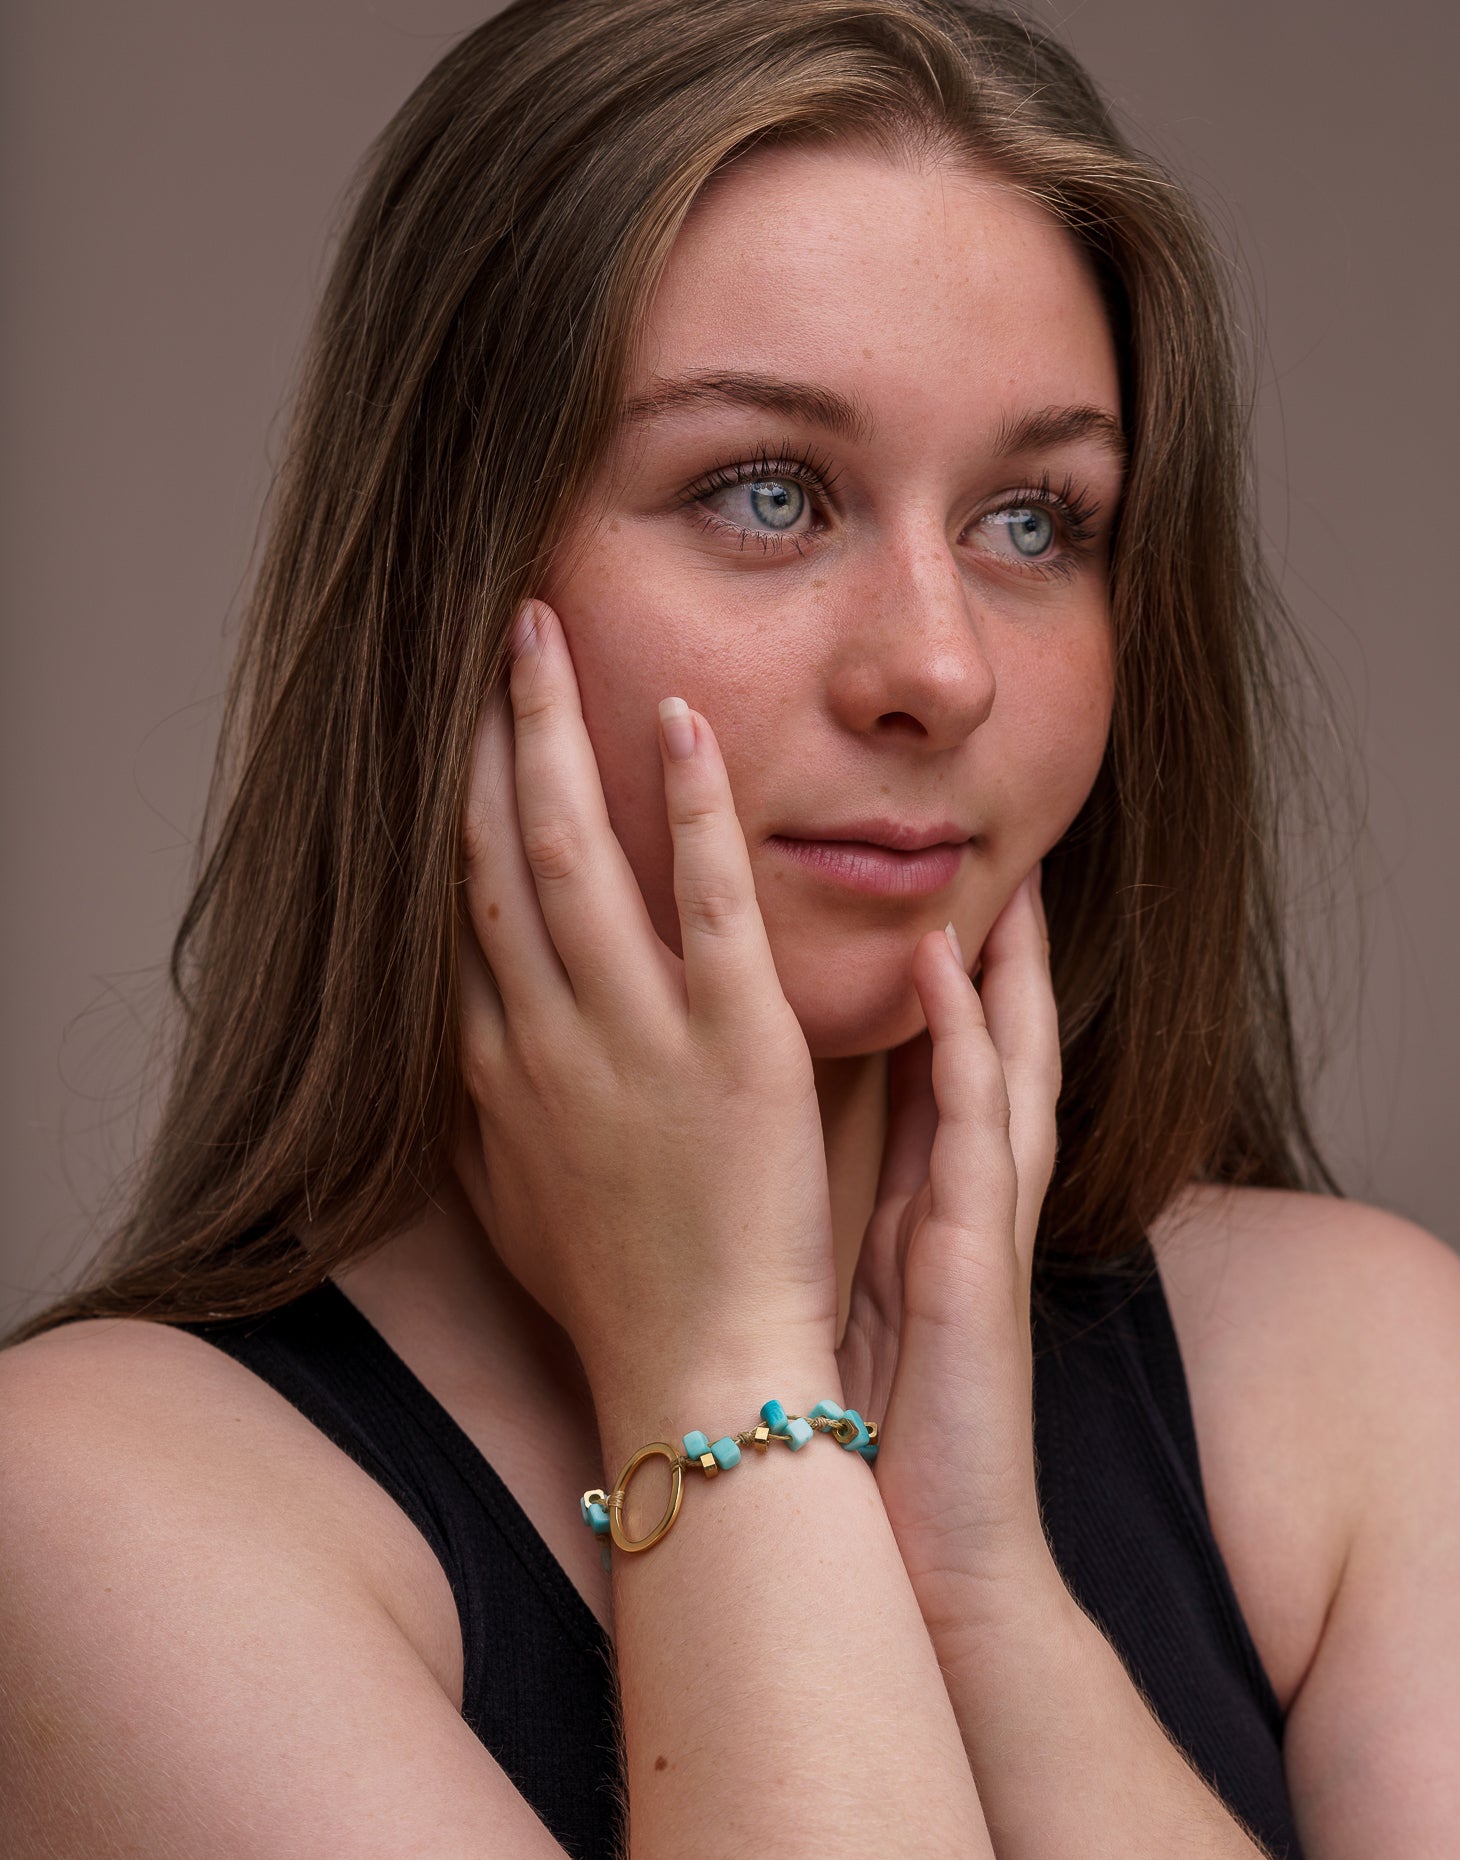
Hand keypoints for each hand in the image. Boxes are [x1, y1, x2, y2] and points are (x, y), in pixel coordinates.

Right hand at [453, 600, 840, 1409]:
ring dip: (554, 734)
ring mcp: (634, 1035)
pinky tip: (682, 722)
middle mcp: (543, 1036)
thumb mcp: (515, 1202)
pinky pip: (702, 901)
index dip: (442, 806)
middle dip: (482, 738)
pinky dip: (688, 806)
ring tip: (544, 634)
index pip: (453, 908)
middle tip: (487, 638)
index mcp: (497, 1069)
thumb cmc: (616, 1295)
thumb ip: (483, 1115)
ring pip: (571, 854)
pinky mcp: (733, 1044)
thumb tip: (459, 1045)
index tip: (446, 733)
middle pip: (490, 855)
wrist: (699, 1370)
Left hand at [835, 873, 1061, 1630]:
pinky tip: (940, 970)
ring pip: (1001, 1060)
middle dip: (994, 948)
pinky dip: (964, 1041)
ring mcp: (980, 1220)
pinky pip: (975, 1125)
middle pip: (987, 1042)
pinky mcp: (973, 1255)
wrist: (911, 1551)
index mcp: (925, 1201)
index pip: (937, 1063)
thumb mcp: (837, 1294)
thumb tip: (753, 1152)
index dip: (938, 978)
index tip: (909, 891)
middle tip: (989, 854)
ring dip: (998, 965)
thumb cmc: (859, 1428)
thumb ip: (825, 1215)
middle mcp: (963, 1196)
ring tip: (986, 870)